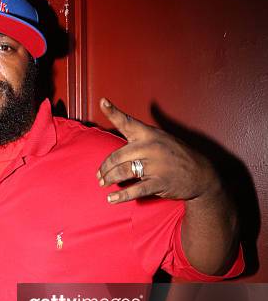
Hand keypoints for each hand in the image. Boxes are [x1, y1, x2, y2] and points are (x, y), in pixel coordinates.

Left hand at [96, 98, 218, 203]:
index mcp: (149, 134)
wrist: (201, 174)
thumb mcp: (163, 139)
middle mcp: (151, 147)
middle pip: (118, 155)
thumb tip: (122, 134)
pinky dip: (121, 195)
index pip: (128, 122)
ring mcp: (156, 164)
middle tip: (99, 175)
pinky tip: (112, 198)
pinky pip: (136, 189)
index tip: (103, 101)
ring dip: (109, 179)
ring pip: (123, 171)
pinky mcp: (160, 182)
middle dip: (105, 167)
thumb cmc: (177, 156)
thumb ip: (142, 137)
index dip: (113, 112)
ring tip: (104, 184)